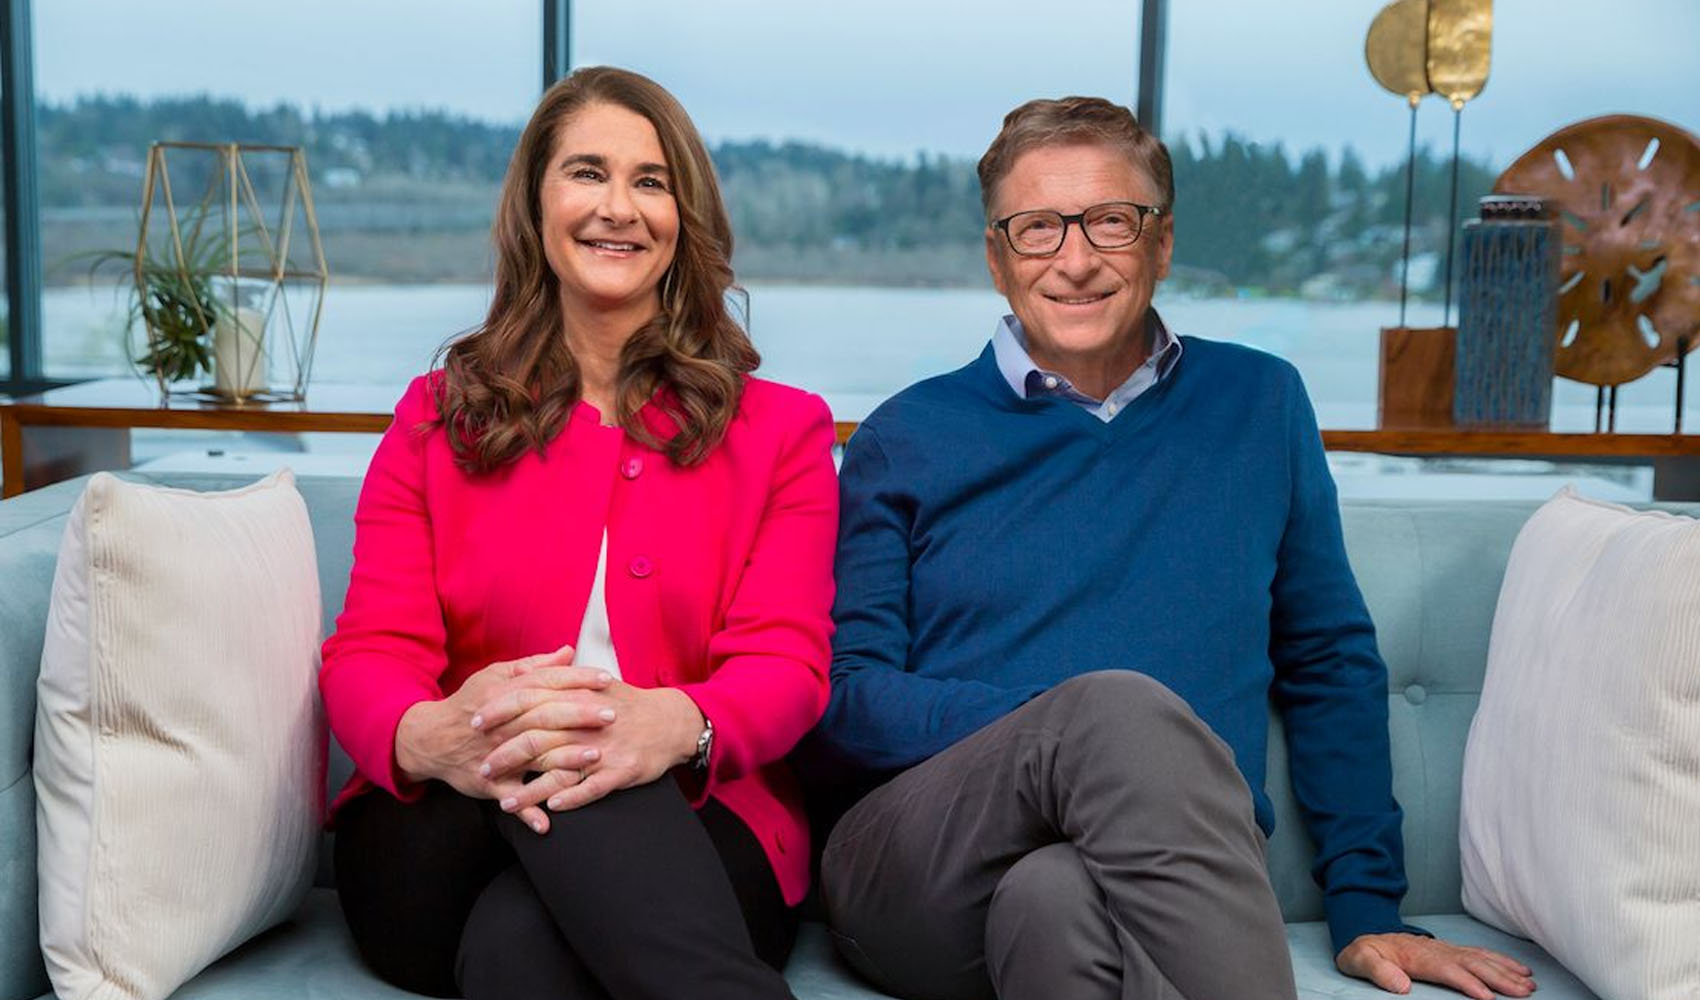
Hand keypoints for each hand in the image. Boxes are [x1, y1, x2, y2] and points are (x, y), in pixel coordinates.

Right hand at [392, 645, 612, 832]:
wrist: (431, 739)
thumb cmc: (470, 703)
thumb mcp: (496, 677)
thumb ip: (534, 666)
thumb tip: (568, 652)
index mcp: (506, 694)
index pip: (547, 682)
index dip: (577, 679)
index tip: (606, 680)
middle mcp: (504, 724)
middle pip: (545, 716)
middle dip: (580, 715)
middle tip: (611, 714)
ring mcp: (497, 754)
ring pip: (534, 755)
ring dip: (564, 758)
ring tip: (595, 756)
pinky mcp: (490, 783)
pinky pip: (510, 798)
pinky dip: (526, 811)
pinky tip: (548, 823)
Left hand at [477, 680, 703, 817]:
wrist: (673, 721)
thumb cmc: (629, 705)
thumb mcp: (595, 683)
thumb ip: (560, 677)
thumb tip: (526, 671)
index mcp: (579, 695)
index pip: (530, 698)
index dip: (500, 710)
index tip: (475, 721)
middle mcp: (589, 721)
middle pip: (538, 737)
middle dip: (506, 755)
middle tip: (483, 768)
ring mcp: (605, 748)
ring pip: (561, 770)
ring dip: (531, 790)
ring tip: (506, 803)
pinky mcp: (622, 770)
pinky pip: (593, 788)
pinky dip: (571, 797)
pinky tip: (551, 808)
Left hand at [1336, 932, 1534, 998]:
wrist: (1367, 937)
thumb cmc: (1364, 952)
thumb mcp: (1359, 960)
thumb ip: (1377, 970)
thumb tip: (1400, 985)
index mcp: (1418, 956)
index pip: (1448, 970)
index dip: (1468, 982)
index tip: (1487, 997)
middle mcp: (1437, 950)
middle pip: (1472, 963)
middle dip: (1499, 978)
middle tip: (1523, 992)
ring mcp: (1446, 949)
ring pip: (1481, 958)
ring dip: (1506, 971)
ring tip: (1528, 984)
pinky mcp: (1451, 950)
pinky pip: (1480, 953)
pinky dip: (1501, 960)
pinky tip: (1517, 969)